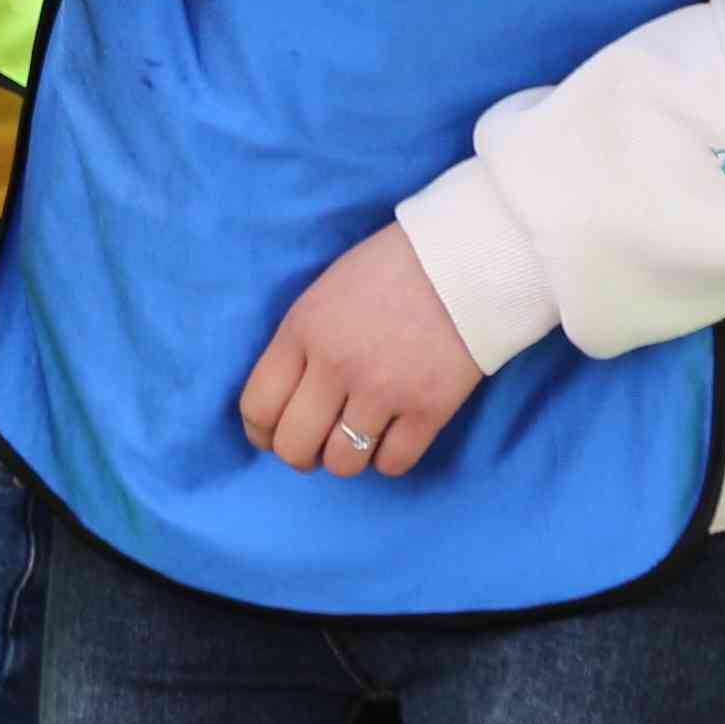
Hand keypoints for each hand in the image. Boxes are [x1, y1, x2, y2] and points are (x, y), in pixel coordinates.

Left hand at [237, 227, 487, 482]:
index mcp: (303, 330)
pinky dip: (389, 458)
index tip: (271, 437)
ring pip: (342, 463)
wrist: (467, 260)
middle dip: (299, 455)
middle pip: (294, 446)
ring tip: (358, 437)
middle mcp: (336, 365)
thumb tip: (286, 400)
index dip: (260, 433)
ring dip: (346, 457)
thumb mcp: (325, 293)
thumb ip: (300, 344)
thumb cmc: (391, 270)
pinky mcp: (429, 408)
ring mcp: (384, 390)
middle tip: (315, 446)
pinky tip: (394, 435)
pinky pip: (393, 464)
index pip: (258, 406)